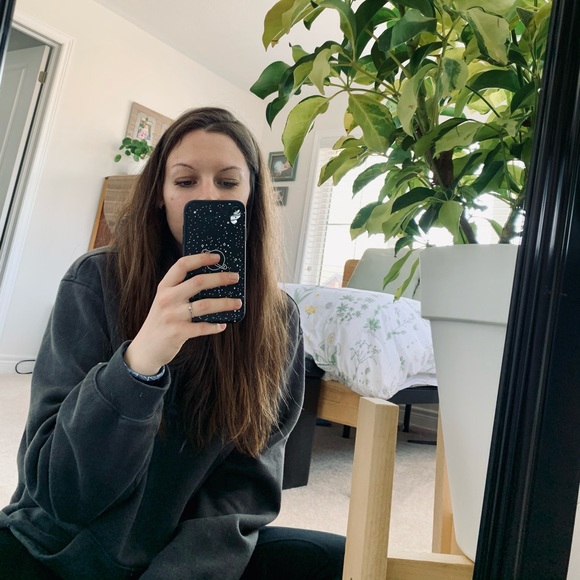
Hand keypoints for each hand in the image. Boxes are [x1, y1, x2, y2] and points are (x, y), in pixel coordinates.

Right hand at [124, 253, 241, 375]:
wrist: (145, 348)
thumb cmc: (161, 321)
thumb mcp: (165, 301)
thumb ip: (180, 290)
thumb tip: (212, 280)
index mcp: (164, 287)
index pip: (182, 265)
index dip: (200, 258)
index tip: (217, 257)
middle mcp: (167, 299)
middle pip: (198, 282)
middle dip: (220, 278)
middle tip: (235, 278)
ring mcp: (172, 316)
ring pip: (204, 305)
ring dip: (225, 303)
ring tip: (238, 302)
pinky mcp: (178, 333)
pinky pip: (202, 327)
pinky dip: (215, 326)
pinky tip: (222, 325)